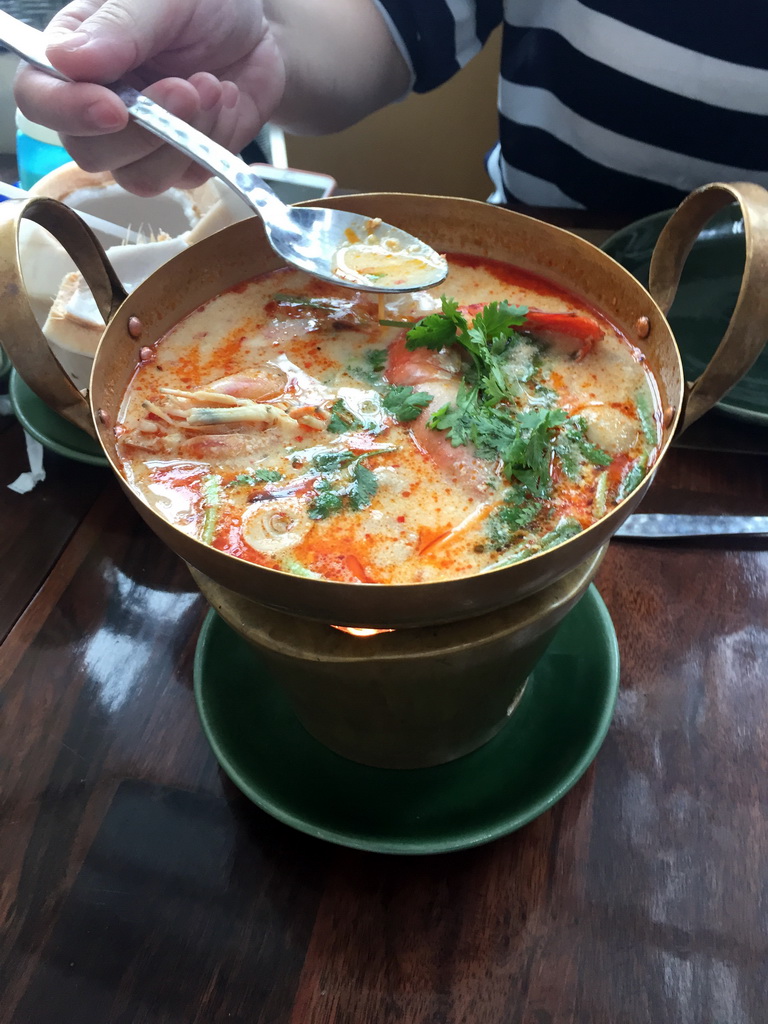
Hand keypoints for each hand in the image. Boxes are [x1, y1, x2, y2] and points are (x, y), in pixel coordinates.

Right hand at [13, 0, 285, 193]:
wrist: (258, 27)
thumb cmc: (202, 2)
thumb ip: (118, 26)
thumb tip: (68, 61)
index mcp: (75, 58)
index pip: (39, 100)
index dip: (68, 112)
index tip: (113, 108)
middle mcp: (99, 106)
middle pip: (90, 153)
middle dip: (142, 131)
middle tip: (185, 89)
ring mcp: (140, 143)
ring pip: (139, 178)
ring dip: (180, 138)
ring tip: (210, 86)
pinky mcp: (181, 163)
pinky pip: (187, 176)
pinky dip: (212, 140)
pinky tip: (224, 98)